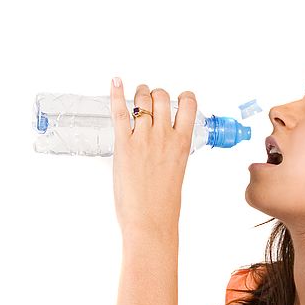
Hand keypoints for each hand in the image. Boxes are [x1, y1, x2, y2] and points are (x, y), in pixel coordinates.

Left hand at [109, 78, 196, 237]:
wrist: (151, 222)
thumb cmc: (164, 205)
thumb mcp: (177, 172)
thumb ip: (171, 153)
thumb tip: (161, 145)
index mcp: (183, 144)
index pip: (189, 104)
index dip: (182, 97)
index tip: (177, 99)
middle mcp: (164, 136)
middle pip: (162, 97)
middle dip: (155, 95)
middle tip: (149, 102)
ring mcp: (144, 139)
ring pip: (142, 99)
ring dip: (138, 94)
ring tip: (135, 97)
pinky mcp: (124, 145)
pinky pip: (119, 112)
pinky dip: (116, 94)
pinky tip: (115, 82)